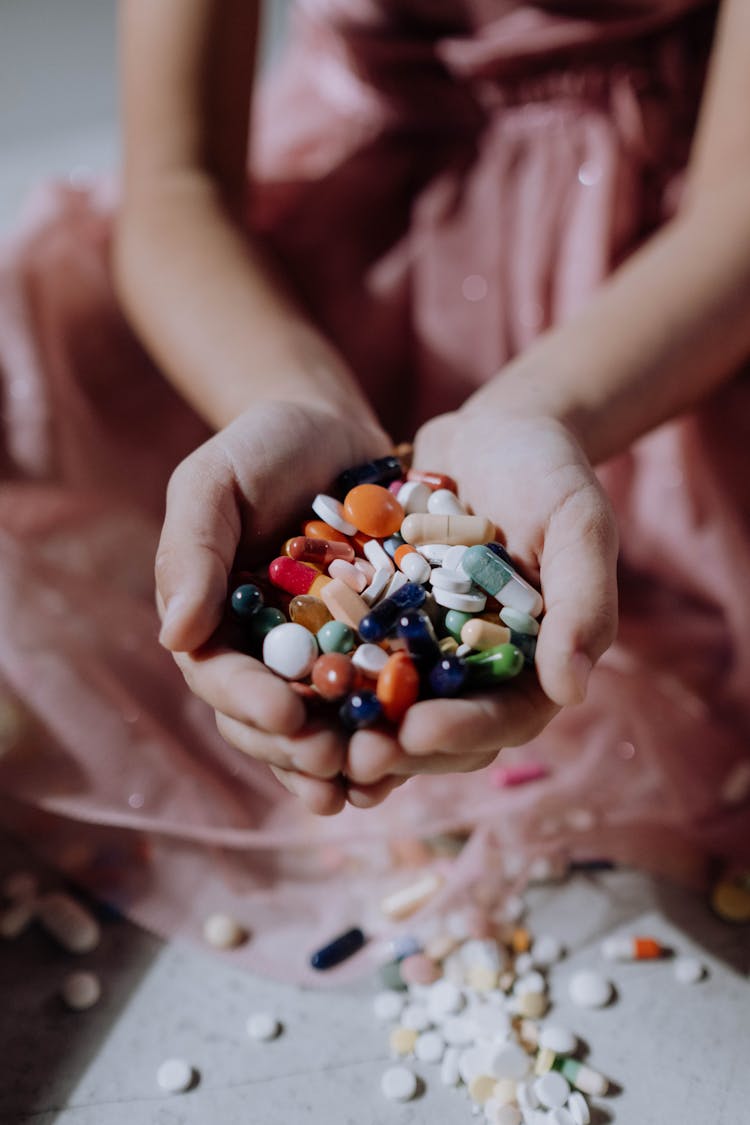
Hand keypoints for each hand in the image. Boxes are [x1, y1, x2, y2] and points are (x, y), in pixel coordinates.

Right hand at [155, 398, 395, 814]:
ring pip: (325, 726)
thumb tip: (173, 636)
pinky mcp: (375, 649)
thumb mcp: (214, 482)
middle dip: (299, 749)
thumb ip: (191, 551)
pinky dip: (392, 731)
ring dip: (347, 762)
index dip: (249, 704)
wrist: (333, 431)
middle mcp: (265, 653)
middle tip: (333, 763)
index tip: (284, 716)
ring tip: (375, 781)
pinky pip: (379, 700)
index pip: (220, 677)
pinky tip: (415, 757)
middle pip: (272, 721)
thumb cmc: (262, 448)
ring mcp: (321, 657)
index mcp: (214, 624)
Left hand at [342, 409, 618, 799]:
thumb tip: (573, 691)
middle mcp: (476, 671)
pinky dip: (322, 675)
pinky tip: (283, 683)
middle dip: (396, 748)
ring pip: (387, 707)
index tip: (418, 733)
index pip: (503, 717)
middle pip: (439, 731)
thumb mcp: (577, 524)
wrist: (493, 432)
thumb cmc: (549, 473)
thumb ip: (583, 603)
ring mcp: (426, 650)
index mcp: (534, 664)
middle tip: (349, 758)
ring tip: (307, 735)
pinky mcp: (384, 624)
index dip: (462, 731)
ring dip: (350, 728)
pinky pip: (349, 658)